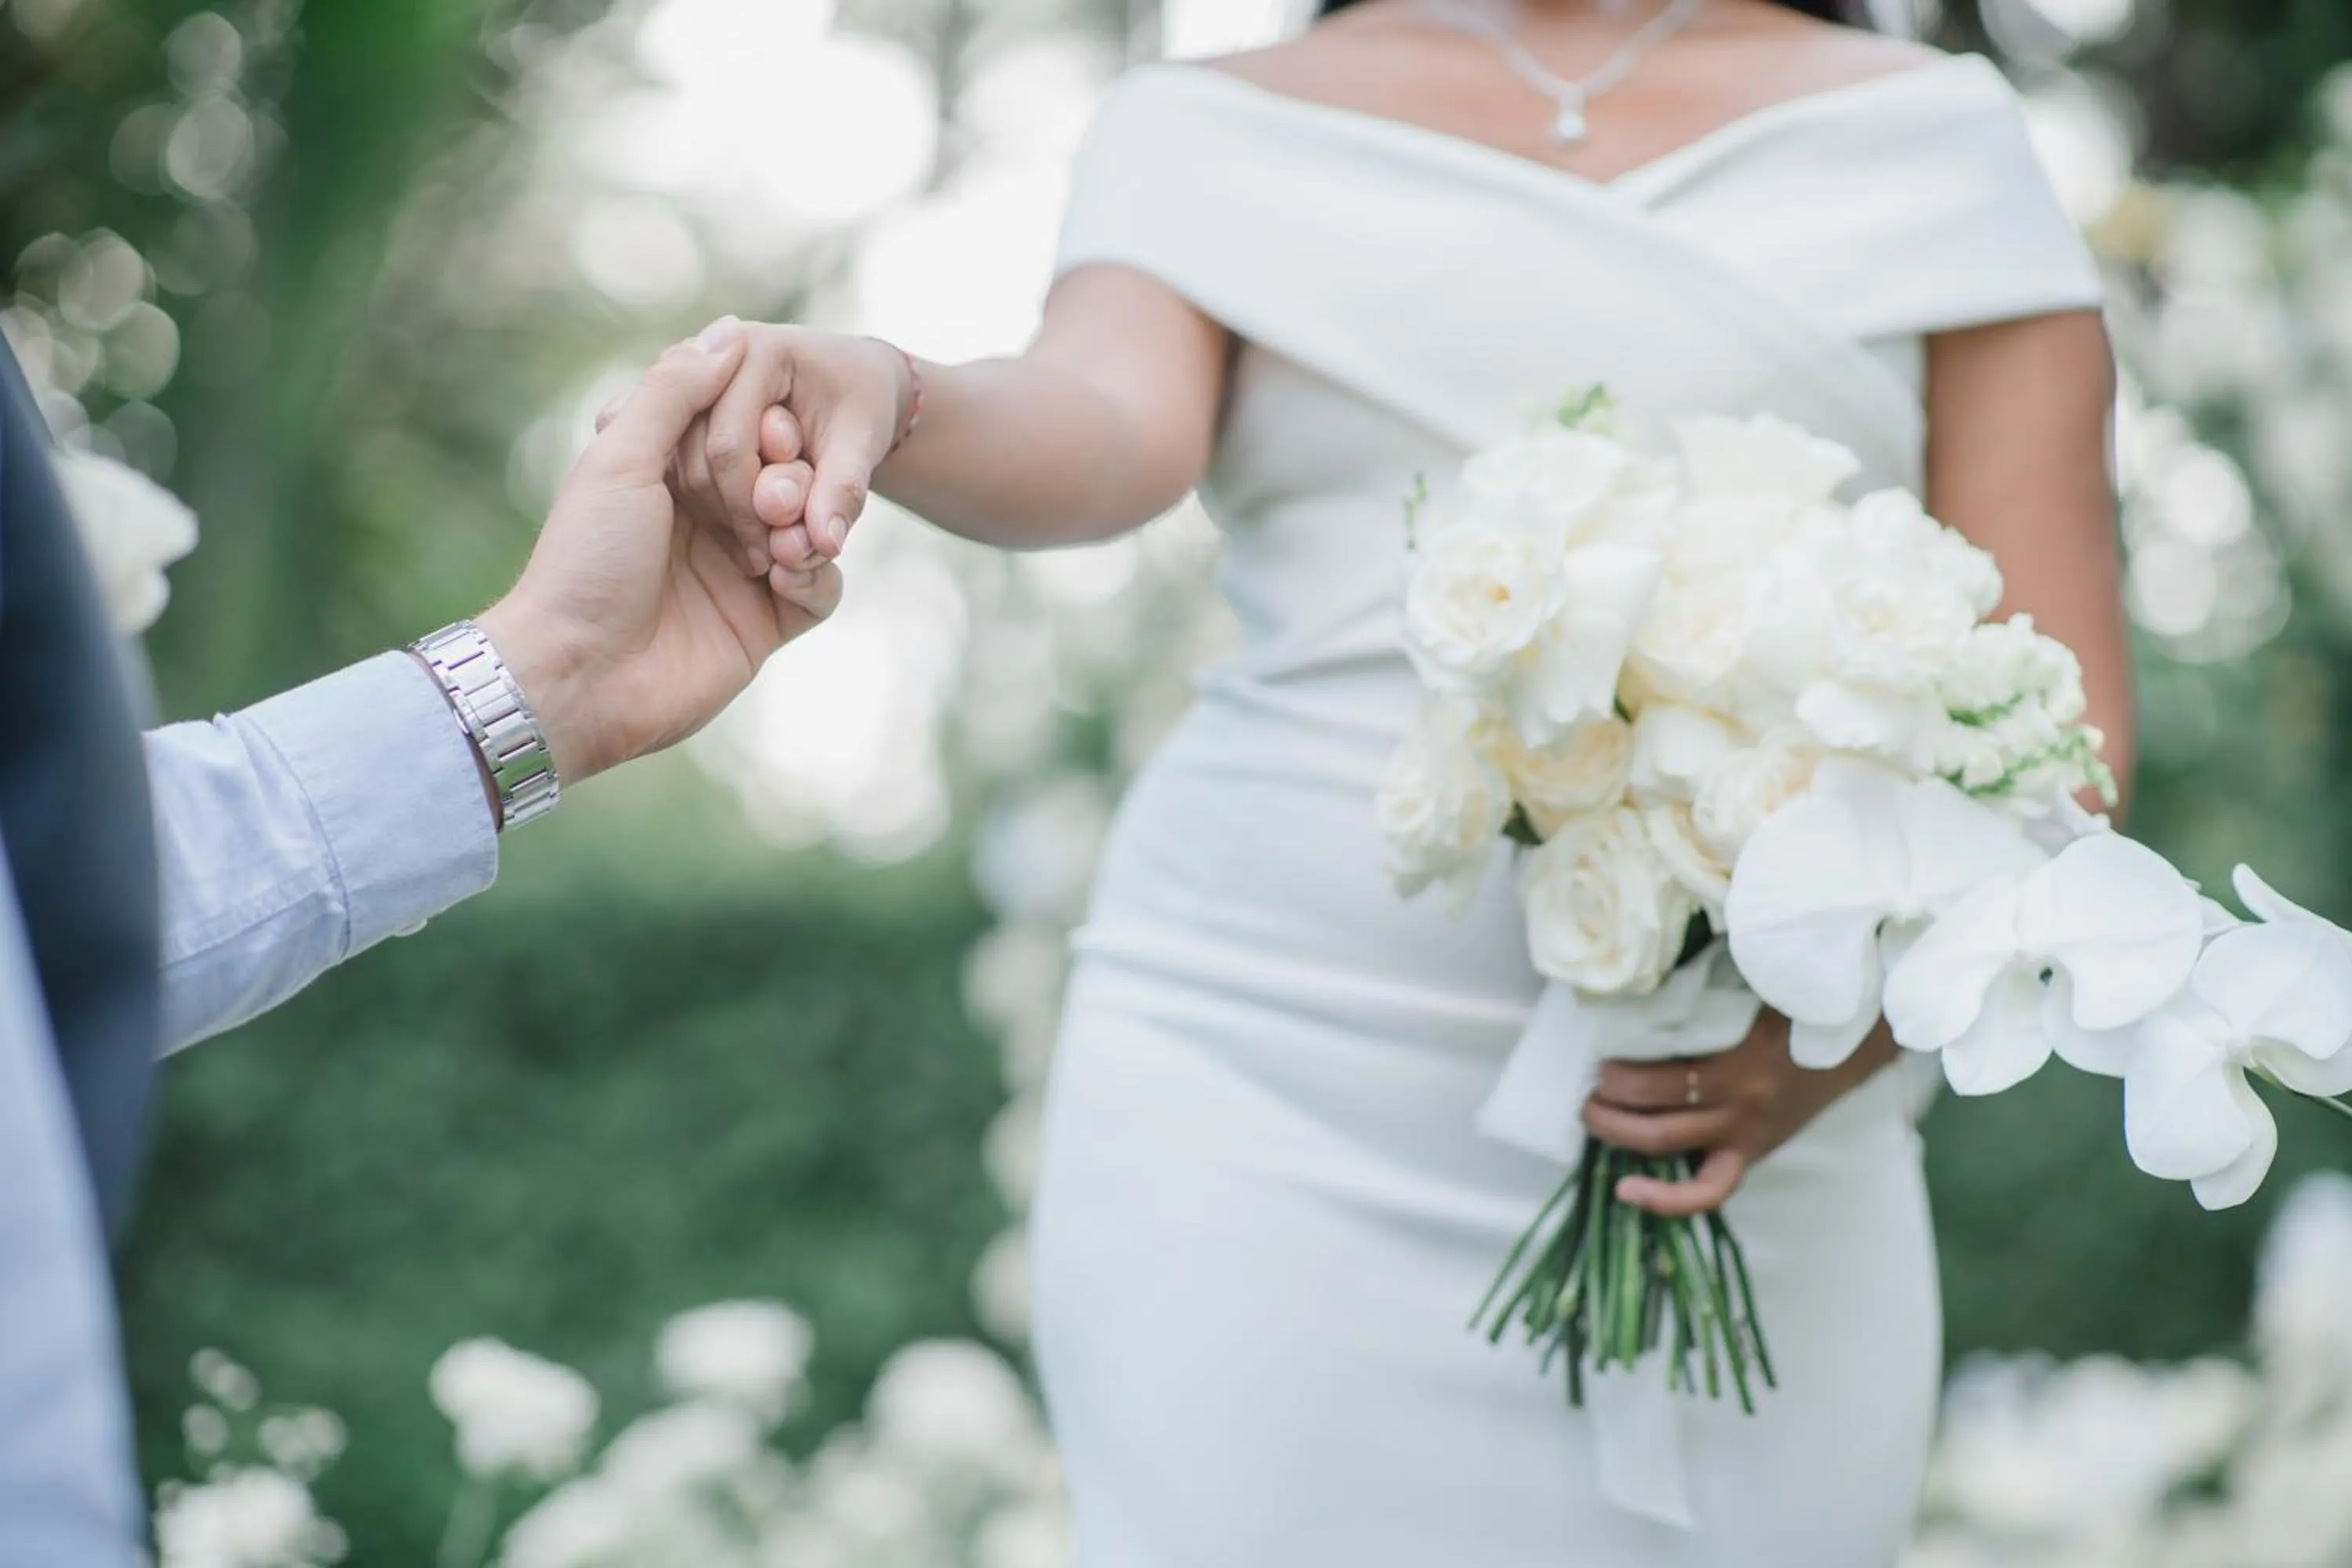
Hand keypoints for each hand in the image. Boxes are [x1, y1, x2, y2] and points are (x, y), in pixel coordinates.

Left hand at [474, 319, 841, 788]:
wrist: (581, 674)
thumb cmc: (588, 561)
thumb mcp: (620, 457)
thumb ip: (674, 390)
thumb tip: (729, 332)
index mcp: (668, 473)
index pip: (744, 426)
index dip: (765, 426)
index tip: (769, 432)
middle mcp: (708, 518)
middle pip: (786, 472)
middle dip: (791, 478)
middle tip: (770, 500)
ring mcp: (742, 571)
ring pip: (811, 525)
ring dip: (807, 524)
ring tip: (782, 545)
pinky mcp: (767, 623)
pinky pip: (821, 587)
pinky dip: (816, 577)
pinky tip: (785, 580)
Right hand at [661, 322, 911, 572]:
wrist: (853, 383)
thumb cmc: (862, 403)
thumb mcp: (863, 442)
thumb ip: (843, 490)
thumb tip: (825, 545)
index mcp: (753, 349)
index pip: (729, 446)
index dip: (753, 507)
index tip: (781, 549)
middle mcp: (708, 359)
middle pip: (699, 461)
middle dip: (736, 516)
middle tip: (769, 557)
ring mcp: (690, 386)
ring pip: (683, 472)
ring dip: (721, 518)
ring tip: (763, 545)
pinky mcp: (684, 413)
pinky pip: (681, 472)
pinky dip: (712, 508)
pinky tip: (743, 531)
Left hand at [1581, 1013, 1899, 1217]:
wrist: (1855, 1041)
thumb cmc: (1796, 1007)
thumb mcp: (1756, 988)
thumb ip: (1706, 990)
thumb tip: (1645, 979)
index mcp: (1740, 1064)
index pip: (1663, 1081)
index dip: (1619, 1076)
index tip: (1595, 1060)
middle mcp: (1740, 1106)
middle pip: (1656, 1120)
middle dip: (1608, 1106)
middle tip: (1583, 1088)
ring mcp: (1746, 1135)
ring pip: (1669, 1148)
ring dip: (1620, 1135)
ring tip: (1592, 1117)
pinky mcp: (1752, 1153)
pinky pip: (1708, 1191)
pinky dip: (1668, 1199)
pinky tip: (1629, 1191)